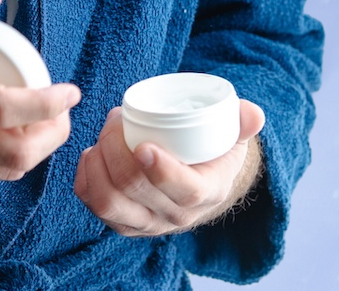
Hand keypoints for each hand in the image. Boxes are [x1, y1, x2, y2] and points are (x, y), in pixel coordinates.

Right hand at [0, 0, 79, 179]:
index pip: (11, 110)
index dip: (49, 104)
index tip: (70, 91)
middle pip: (17, 152)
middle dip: (52, 135)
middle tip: (62, 111)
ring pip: (3, 169)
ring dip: (33, 150)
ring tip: (43, 124)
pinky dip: (4, 155)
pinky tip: (7, 132)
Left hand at [73, 100, 264, 235]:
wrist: (199, 183)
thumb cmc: (213, 152)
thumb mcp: (233, 137)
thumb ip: (243, 122)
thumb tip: (252, 114)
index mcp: (206, 193)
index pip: (184, 191)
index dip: (162, 171)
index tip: (144, 145)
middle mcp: (175, 216)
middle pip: (135, 190)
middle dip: (116, 149)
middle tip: (117, 117)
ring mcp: (146, 223)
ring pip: (109, 203)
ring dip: (98, 164)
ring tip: (102, 135)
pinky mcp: (122, 223)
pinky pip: (93, 205)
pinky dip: (85, 178)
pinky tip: (91, 154)